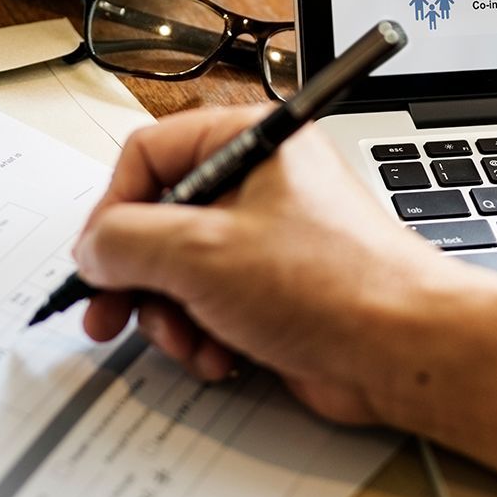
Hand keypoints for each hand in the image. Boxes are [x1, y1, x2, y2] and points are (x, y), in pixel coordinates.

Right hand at [72, 106, 471, 423]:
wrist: (404, 349)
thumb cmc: (336, 282)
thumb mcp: (203, 253)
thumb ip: (128, 243)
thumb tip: (93, 247)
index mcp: (251, 141)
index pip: (150, 155)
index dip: (113, 210)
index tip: (97, 259)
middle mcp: (260, 182)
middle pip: (159, 219)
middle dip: (138, 277)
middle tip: (111, 315)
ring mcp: (267, 237)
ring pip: (180, 271)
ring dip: (173, 316)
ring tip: (193, 340)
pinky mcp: (275, 288)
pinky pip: (211, 305)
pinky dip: (205, 334)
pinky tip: (224, 355)